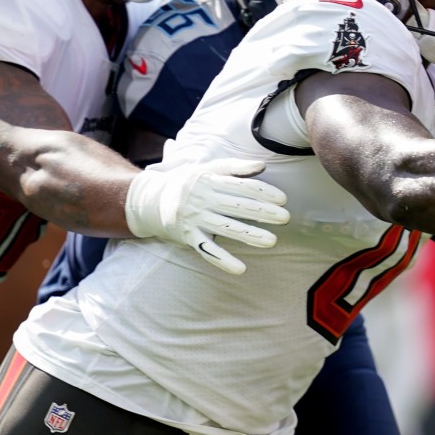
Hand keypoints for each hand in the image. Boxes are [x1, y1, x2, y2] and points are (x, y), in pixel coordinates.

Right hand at [125, 159, 290, 274]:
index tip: (283, 199)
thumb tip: (262, 165)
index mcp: (210, 180)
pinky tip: (240, 269)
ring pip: (226, 228)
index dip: (263, 192)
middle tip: (285, 218)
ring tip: (271, 242)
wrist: (149, 200)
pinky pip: (207, 250)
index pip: (242, 186)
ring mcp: (195, 219)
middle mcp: (203, 199)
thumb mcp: (207, 168)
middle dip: (263, 213)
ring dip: (250, 236)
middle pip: (237, 206)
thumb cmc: (186, 182)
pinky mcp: (188, 237)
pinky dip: (223, 260)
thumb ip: (234, 167)